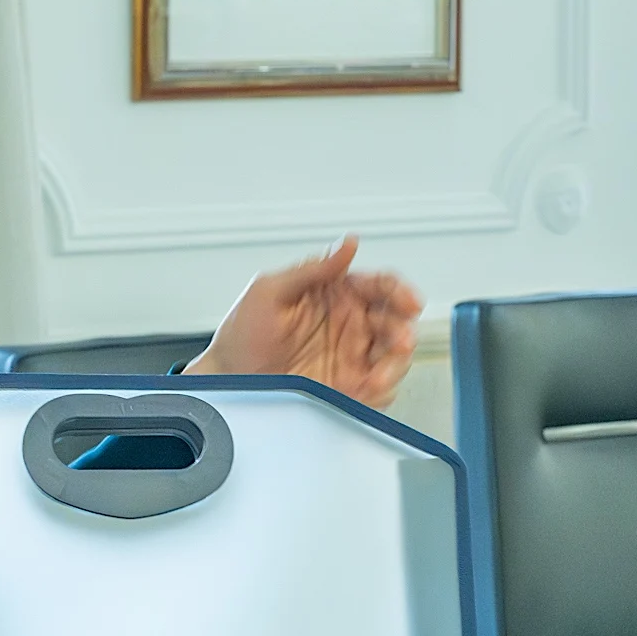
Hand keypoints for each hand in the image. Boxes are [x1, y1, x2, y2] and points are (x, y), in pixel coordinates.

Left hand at [186, 235, 423, 408]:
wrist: (228, 378)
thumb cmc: (242, 333)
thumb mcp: (270, 290)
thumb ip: (312, 269)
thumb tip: (346, 245)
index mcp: (336, 294)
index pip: (380, 286)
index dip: (399, 291)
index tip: (408, 301)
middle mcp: (349, 323)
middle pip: (394, 322)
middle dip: (403, 331)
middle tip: (401, 340)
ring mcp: (350, 356)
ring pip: (392, 356)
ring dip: (395, 364)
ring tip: (379, 375)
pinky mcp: (347, 387)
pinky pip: (378, 388)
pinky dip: (381, 390)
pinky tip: (369, 389)